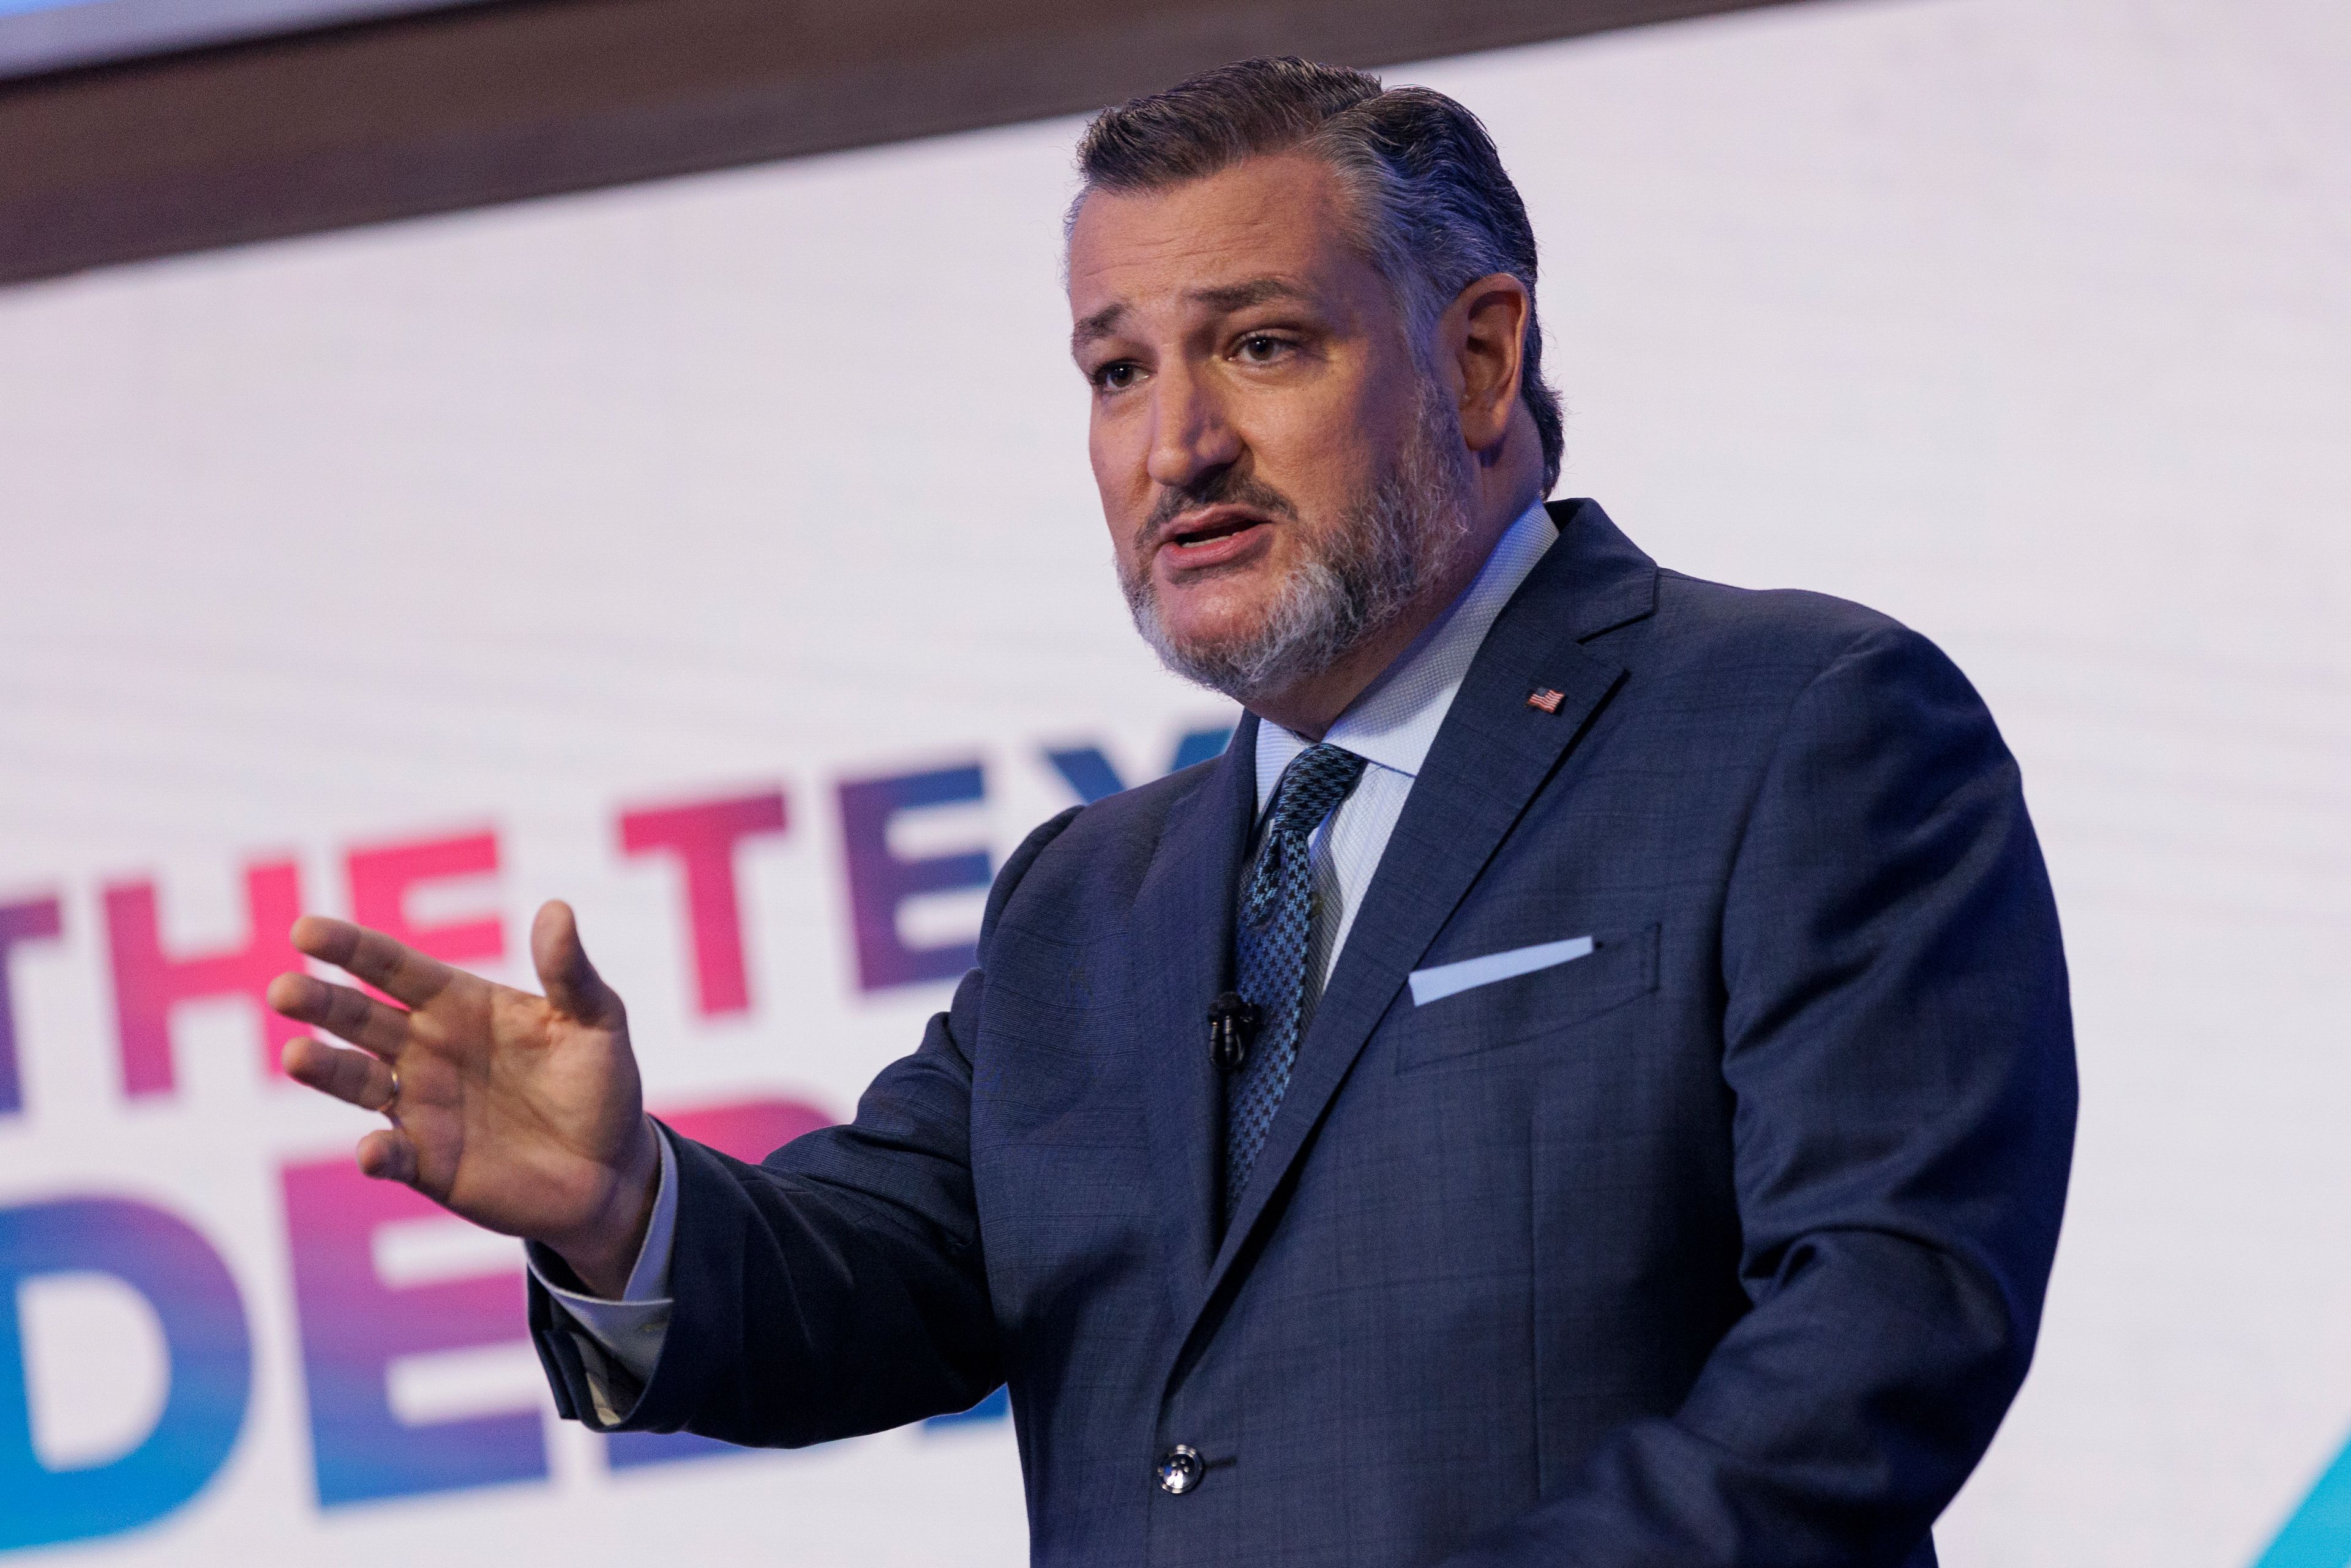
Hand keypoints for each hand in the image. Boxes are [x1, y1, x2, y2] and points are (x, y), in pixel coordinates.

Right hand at [267, 900, 659, 1296]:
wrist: (612, 1169)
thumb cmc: (601, 1083)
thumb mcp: (597, 1021)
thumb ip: (570, 972)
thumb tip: (557, 909)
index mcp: (460, 1005)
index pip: (395, 968)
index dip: (352, 949)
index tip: (307, 929)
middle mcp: (427, 1050)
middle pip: (361, 1018)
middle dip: (321, 1003)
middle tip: (284, 988)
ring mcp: (421, 1106)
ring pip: (358, 1082)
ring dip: (327, 1071)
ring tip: (296, 1058)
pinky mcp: (428, 1163)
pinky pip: (392, 1155)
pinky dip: (378, 1152)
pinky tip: (373, 1150)